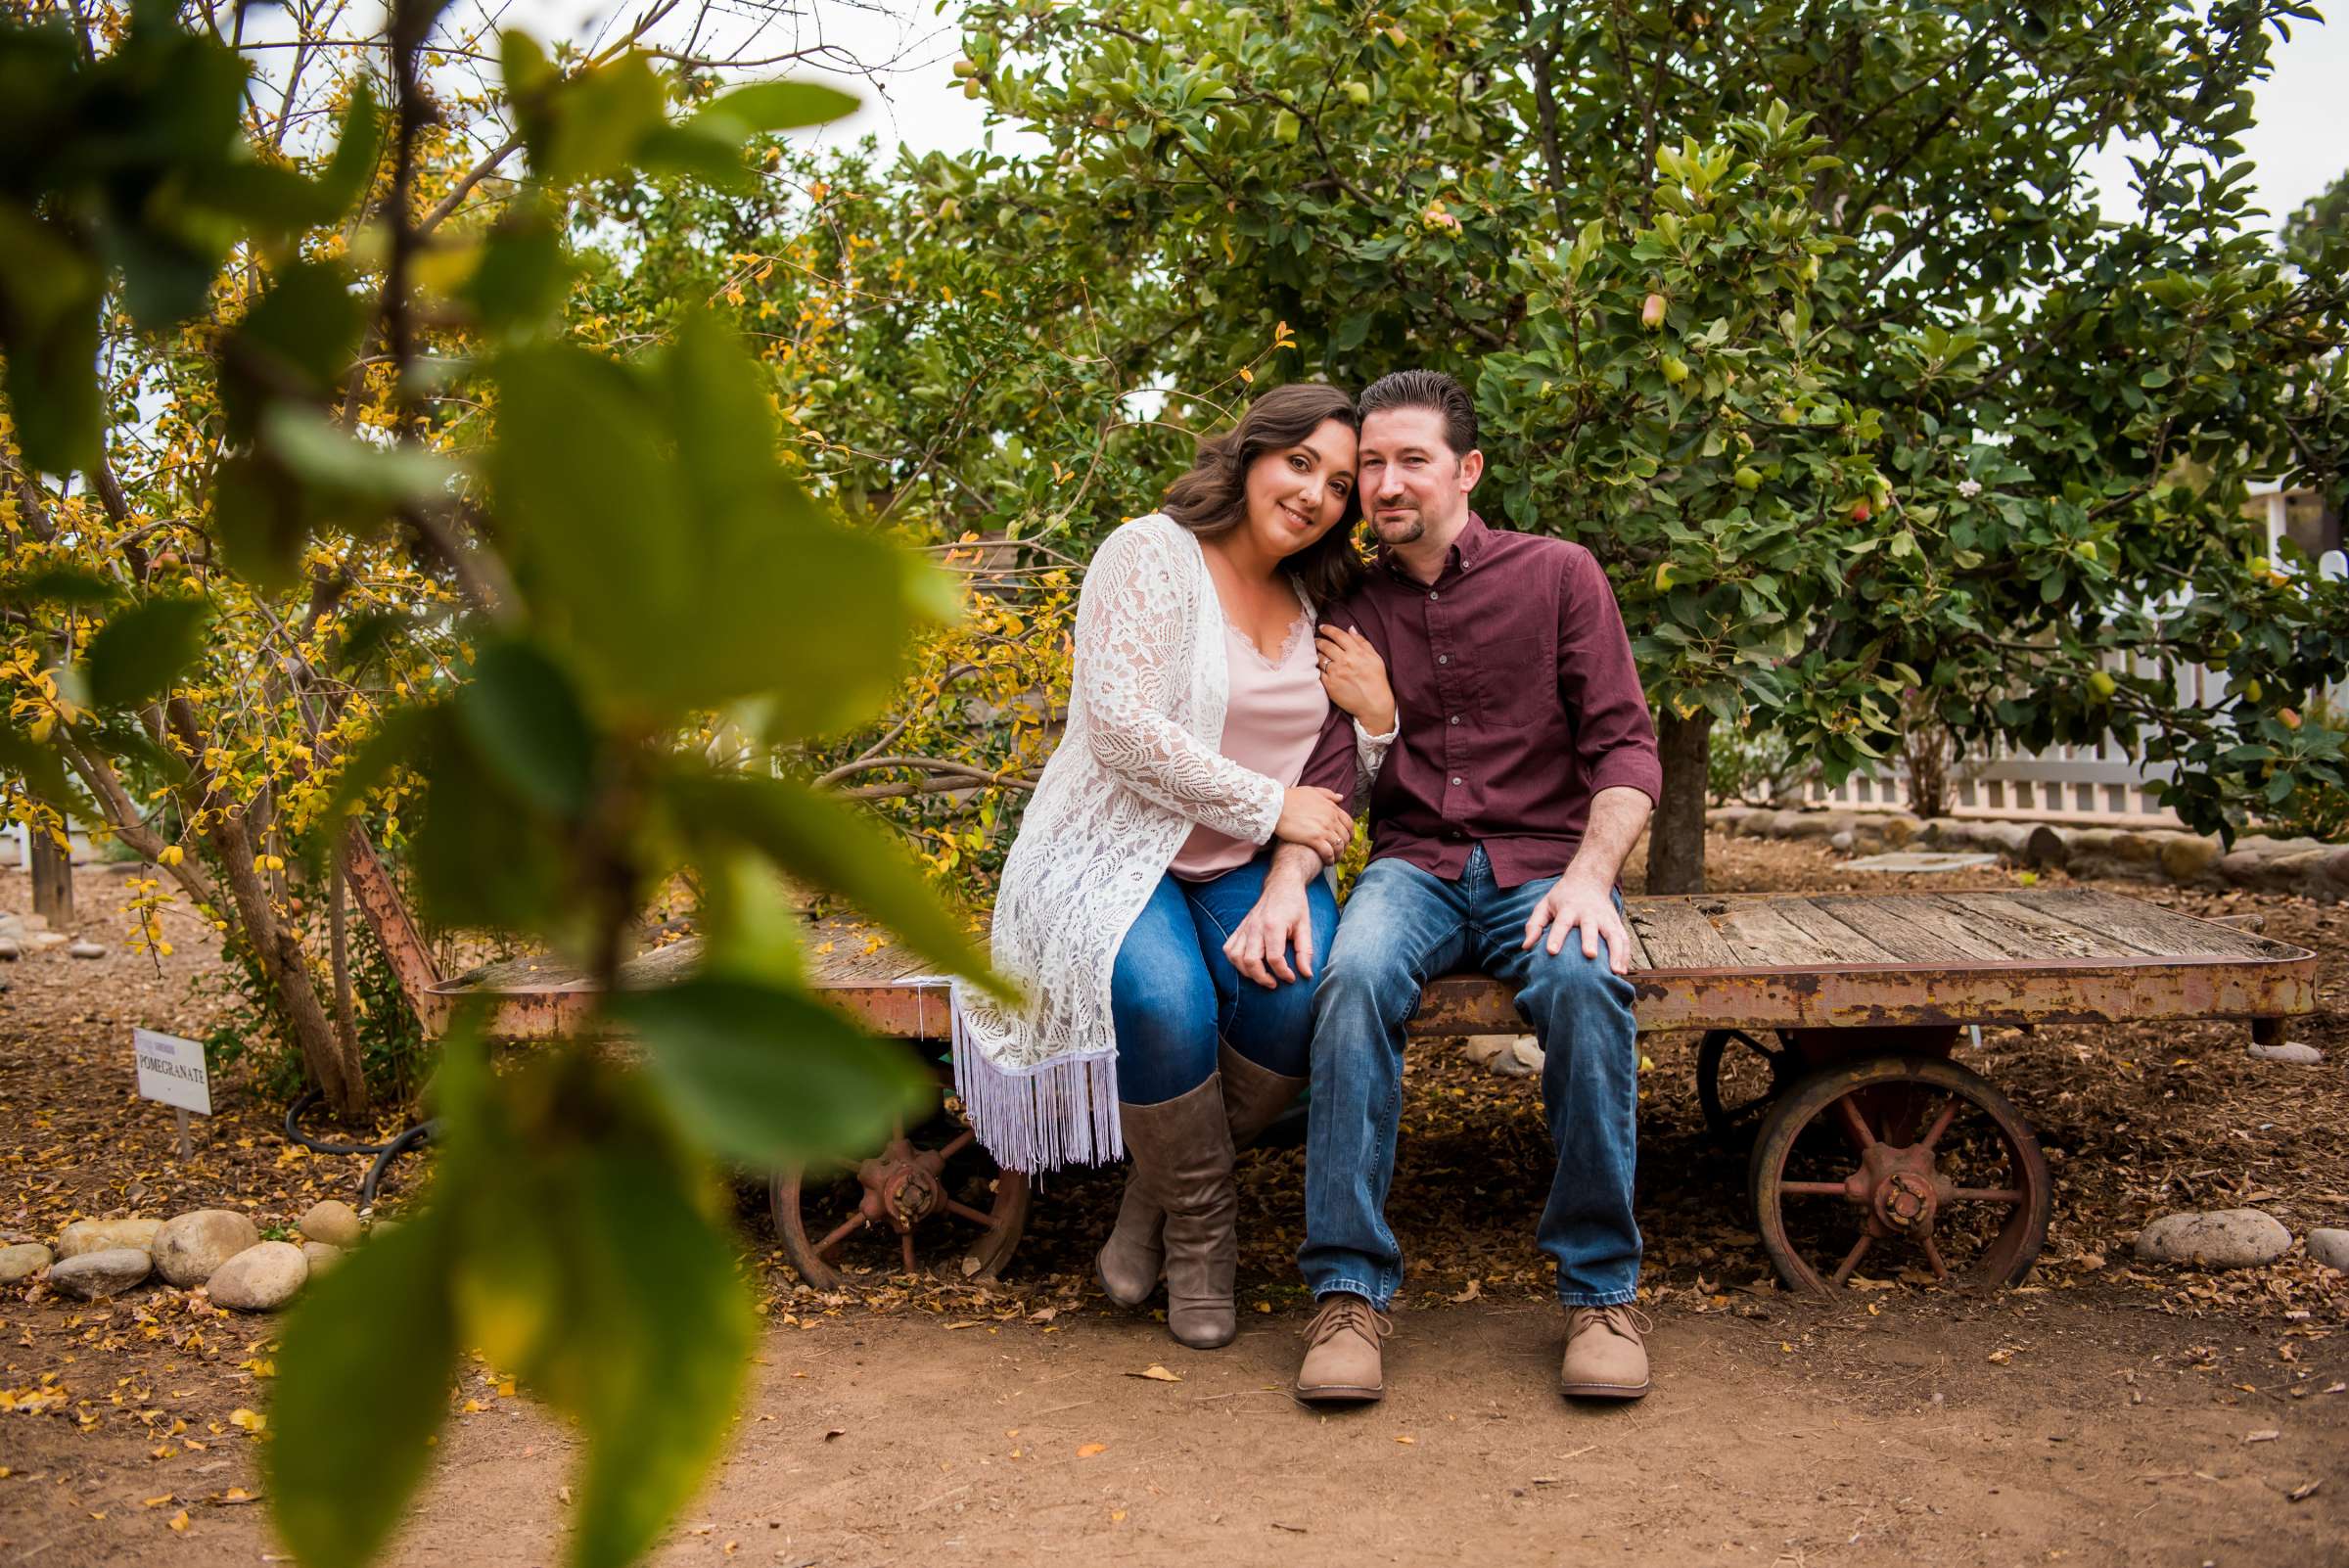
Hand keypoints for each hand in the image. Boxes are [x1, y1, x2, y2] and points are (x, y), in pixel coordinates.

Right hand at [1224, 865, 1316, 987]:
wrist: (1281, 885)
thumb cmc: (1295, 905)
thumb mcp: (1305, 926)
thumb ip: (1305, 951)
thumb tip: (1306, 974)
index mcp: (1274, 926)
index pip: (1275, 958)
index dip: (1283, 973)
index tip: (1291, 978)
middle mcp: (1256, 927)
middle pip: (1251, 961)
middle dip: (1262, 978)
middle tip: (1274, 984)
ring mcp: (1245, 927)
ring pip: (1236, 957)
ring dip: (1247, 972)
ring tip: (1261, 977)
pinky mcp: (1239, 928)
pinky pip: (1229, 948)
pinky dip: (1234, 961)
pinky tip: (1247, 965)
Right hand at [1275, 785, 1350, 862]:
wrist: (1275, 805)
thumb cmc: (1290, 798)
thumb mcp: (1312, 791)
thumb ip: (1328, 795)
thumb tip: (1341, 798)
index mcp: (1331, 808)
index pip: (1349, 823)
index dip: (1350, 834)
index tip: (1347, 840)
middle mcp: (1331, 819)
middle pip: (1345, 837)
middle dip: (1345, 846)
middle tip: (1339, 852)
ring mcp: (1324, 829)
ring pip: (1339, 846)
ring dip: (1339, 855)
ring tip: (1334, 859)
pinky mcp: (1314, 839)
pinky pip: (1328, 853)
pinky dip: (1330, 859)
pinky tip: (1327, 862)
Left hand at [1316, 625, 1393, 734]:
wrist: (1374, 704)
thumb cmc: (1377, 681)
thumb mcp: (1375, 658)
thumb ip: (1362, 642)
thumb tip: (1350, 629)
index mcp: (1356, 652)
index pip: (1338, 635)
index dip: (1328, 629)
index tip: (1322, 627)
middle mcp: (1345, 661)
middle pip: (1326, 645)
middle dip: (1319, 640)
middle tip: (1317, 640)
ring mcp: (1336, 673)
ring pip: (1320, 658)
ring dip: (1318, 654)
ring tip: (1319, 654)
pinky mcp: (1330, 685)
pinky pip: (1319, 672)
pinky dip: (1319, 668)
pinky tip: (1321, 668)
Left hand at [1521, 874, 1631, 973]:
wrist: (1588, 879)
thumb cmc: (1562, 898)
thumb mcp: (1545, 905)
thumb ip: (1535, 925)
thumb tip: (1526, 947)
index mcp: (1568, 908)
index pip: (1561, 923)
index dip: (1556, 937)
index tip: (1551, 951)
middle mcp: (1589, 913)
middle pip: (1590, 927)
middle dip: (1590, 940)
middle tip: (1590, 955)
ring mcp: (1605, 917)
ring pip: (1614, 935)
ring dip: (1617, 952)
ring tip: (1616, 972)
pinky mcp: (1616, 922)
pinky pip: (1624, 939)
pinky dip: (1625, 955)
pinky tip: (1622, 971)